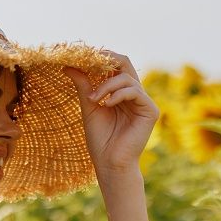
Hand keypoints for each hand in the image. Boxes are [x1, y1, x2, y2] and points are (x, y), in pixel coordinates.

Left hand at [63, 50, 158, 177]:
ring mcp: (144, 102)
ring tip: (93, 99)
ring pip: (127, 78)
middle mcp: (134, 95)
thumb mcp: (89, 107)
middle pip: (125, 64)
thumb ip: (84, 85)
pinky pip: (135, 91)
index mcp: (121, 93)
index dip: (101, 58)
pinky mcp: (151, 110)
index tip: (82, 57)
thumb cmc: (100, 140)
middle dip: (107, 60)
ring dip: (106, 86)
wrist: (110, 163)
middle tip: (90, 60)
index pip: (115, 67)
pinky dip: (118, 94)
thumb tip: (69, 65)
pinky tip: (107, 104)